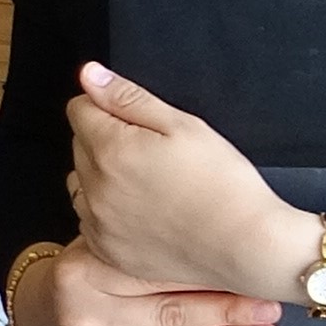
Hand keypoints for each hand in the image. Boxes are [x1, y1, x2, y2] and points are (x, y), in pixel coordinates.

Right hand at [15, 241, 284, 325]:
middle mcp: (83, 317)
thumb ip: (151, 247)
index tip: (253, 271)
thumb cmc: (91, 274)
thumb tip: (229, 248)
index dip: (210, 273)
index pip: (158, 274)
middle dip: (229, 311)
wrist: (43, 315)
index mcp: (82, 272)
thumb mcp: (107, 246)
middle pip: (171, 314)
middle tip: (270, 306)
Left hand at [65, 63, 322, 299]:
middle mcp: (95, 188)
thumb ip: (127, 98)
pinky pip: (89, 219)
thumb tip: (89, 75)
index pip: (79, 109)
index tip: (136, 119)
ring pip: (81, 182)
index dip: (108, 106)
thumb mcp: (182, 125)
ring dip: (100, 175)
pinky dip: (105, 210)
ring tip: (146, 181)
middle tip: (152, 151)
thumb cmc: (222, 183)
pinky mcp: (106, 249)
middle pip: (79, 145)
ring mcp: (98, 223)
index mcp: (111, 149)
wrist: (245, 246)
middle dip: (105, 138)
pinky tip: (141, 210)